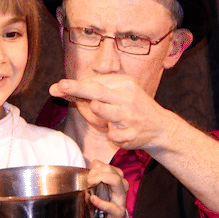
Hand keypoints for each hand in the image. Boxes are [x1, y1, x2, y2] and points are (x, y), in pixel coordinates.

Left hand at [50, 74, 171, 150]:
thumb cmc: (131, 107)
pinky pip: (113, 134)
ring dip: (100, 110)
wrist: (159, 127)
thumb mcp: (117, 93)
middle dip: (80, 88)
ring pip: (110, 112)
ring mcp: (130, 117)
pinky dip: (111, 134)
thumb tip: (59, 89)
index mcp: (124, 83)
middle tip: (62, 85)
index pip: (96, 82)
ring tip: (96, 106)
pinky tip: (119, 132)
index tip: (60, 86)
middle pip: (99, 92)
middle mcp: (128, 98)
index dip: (76, 85)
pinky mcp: (132, 134)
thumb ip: (90, 92)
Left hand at [87, 160, 128, 217]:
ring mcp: (121, 201)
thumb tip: (94, 163)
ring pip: (118, 182)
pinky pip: (111, 206)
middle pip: (114, 171)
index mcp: (117, 182)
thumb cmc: (104, 206)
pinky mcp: (118, 213)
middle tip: (88, 180)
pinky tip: (92, 199)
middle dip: (99, 172)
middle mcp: (121, 189)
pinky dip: (101, 202)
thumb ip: (97, 176)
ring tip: (90, 184)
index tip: (89, 173)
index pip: (111, 168)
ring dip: (102, 178)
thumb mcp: (100, 190)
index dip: (99, 167)